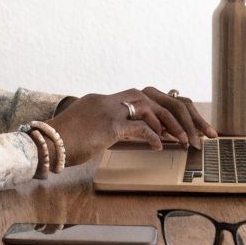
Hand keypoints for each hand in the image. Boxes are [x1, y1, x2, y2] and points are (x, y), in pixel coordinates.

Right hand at [44, 88, 218, 166]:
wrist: (43, 144)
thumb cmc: (64, 143)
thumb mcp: (93, 133)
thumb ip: (115, 129)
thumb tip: (140, 137)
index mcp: (109, 101)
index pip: (149, 98)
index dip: (173, 112)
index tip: (188, 127)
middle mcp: (112, 100)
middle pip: (158, 96)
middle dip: (184, 114)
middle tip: (202, 133)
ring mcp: (109, 110)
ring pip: (153, 107)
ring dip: (174, 125)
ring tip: (186, 142)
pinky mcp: (107, 125)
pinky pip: (138, 127)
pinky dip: (154, 136)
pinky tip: (162, 147)